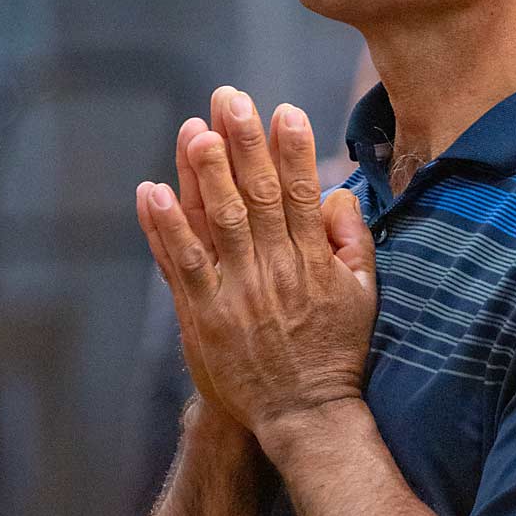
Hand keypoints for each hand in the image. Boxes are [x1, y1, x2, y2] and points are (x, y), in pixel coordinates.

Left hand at [137, 89, 376, 448]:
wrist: (306, 416)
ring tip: (193, 131)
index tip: (285, 110)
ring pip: (220, 223)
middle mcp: (277, 270)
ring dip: (204, 175)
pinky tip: (151, 192)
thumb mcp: (364, 295)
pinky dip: (166, 228)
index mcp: (315, 262)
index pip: (303, 195)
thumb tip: (337, 194)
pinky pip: (183, 264)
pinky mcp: (205, 316)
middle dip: (244, 145)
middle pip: (258, 196)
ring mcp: (238, 293)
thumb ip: (352, 242)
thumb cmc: (336, 352)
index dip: (293, 151)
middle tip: (231, 100)